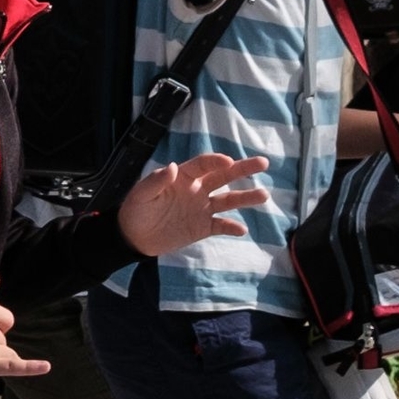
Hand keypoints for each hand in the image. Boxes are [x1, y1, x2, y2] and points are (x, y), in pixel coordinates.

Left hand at [119, 150, 271, 258]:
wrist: (134, 237)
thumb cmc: (136, 210)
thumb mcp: (141, 194)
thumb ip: (156, 181)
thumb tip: (172, 167)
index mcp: (183, 177)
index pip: (203, 165)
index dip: (216, 161)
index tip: (228, 161)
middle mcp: (197, 189)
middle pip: (224, 177)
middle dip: (243, 169)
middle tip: (263, 163)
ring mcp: (202, 208)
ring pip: (228, 200)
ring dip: (245, 197)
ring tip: (264, 195)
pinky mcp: (202, 227)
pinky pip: (221, 225)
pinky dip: (231, 227)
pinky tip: (242, 230)